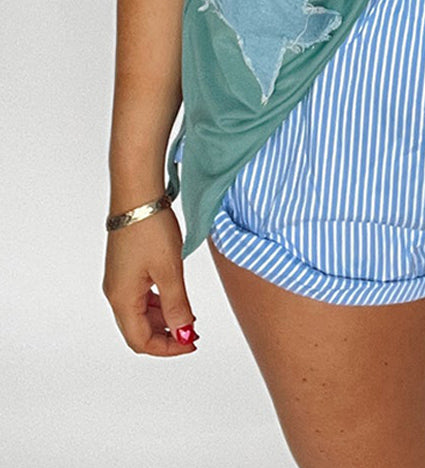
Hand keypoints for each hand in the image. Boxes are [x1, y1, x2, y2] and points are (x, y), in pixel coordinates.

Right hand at [103, 207, 198, 354]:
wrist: (138, 194)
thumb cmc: (150, 228)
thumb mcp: (170, 270)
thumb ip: (177, 305)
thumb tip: (183, 333)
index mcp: (122, 299)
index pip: (140, 341)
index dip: (166, 347)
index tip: (191, 342)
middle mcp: (116, 293)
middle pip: (137, 330)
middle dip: (165, 335)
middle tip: (191, 332)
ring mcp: (119, 280)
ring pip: (139, 314)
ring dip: (162, 319)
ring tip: (187, 314)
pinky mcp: (125, 267)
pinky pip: (139, 297)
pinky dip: (157, 303)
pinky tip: (174, 295)